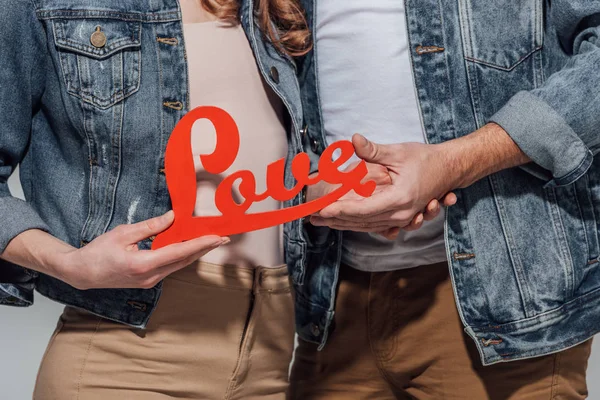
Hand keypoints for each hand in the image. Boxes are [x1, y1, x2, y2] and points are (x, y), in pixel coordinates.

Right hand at [59, 211, 227, 289]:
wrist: (83, 273)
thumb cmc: (99, 251)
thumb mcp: (123, 233)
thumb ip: (150, 226)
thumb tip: (172, 217)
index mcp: (144, 265)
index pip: (179, 253)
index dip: (200, 244)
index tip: (217, 238)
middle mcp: (151, 277)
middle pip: (184, 261)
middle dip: (205, 249)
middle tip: (223, 238)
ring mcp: (150, 282)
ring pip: (179, 265)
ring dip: (195, 253)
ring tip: (211, 241)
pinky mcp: (148, 281)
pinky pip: (171, 267)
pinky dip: (182, 256)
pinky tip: (190, 247)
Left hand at [313, 124, 528, 234]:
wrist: (451, 169)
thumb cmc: (427, 159)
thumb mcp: (399, 152)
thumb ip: (374, 150)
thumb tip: (354, 139)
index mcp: (399, 200)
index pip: (362, 210)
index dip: (339, 211)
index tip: (320, 209)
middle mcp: (400, 215)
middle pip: (361, 222)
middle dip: (335, 220)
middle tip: (312, 217)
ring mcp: (402, 220)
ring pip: (366, 226)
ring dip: (343, 224)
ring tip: (321, 221)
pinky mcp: (401, 219)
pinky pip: (375, 225)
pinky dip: (357, 224)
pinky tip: (342, 223)